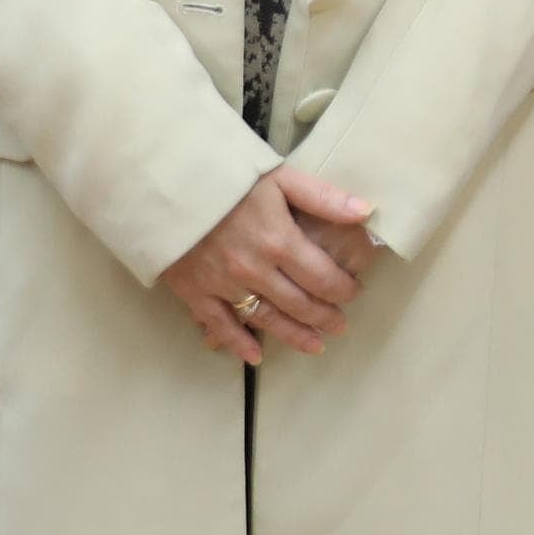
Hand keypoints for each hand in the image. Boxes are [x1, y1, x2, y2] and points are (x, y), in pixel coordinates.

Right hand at [161, 165, 372, 363]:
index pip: (322, 277)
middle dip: (324, 317)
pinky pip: (220, 325)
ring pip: (266, 319)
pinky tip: (256, 356)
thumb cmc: (229, 177)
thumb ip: (323, 198)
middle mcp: (255, 270)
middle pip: (299, 303)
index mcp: (280, 242)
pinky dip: (238, 344)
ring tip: (316, 346)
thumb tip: (366, 212)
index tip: (354, 293)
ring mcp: (223, 285)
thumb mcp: (282, 178)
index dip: (343, 289)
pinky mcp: (195, 293)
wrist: (167, 185)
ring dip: (293, 335)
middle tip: (340, 325)